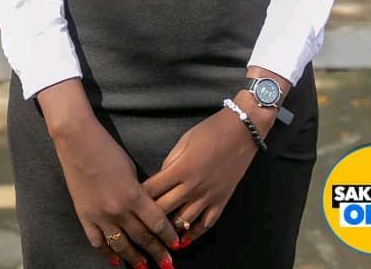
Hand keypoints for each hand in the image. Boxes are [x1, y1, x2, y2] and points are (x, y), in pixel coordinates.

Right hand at [53, 116, 180, 267]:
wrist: (78, 142)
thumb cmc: (108, 149)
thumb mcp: (131, 169)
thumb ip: (139, 192)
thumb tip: (147, 210)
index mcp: (134, 194)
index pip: (157, 222)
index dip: (168, 236)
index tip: (176, 245)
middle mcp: (119, 209)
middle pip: (142, 237)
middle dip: (157, 252)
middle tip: (167, 264)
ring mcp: (100, 216)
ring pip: (121, 245)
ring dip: (135, 258)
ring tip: (144, 267)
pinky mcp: (84, 217)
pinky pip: (98, 242)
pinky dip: (108, 254)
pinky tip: (116, 260)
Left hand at [142, 104, 268, 248]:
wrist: (241, 131)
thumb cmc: (210, 130)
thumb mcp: (184, 141)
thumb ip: (170, 162)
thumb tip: (160, 178)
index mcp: (180, 169)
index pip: (152, 190)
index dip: (138, 197)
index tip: (129, 201)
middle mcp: (192, 187)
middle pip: (163, 210)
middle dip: (148, 218)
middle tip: (137, 224)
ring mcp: (208, 197)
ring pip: (182, 222)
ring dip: (168, 231)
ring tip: (156, 237)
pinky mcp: (221, 201)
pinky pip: (205, 224)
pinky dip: (193, 235)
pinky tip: (183, 241)